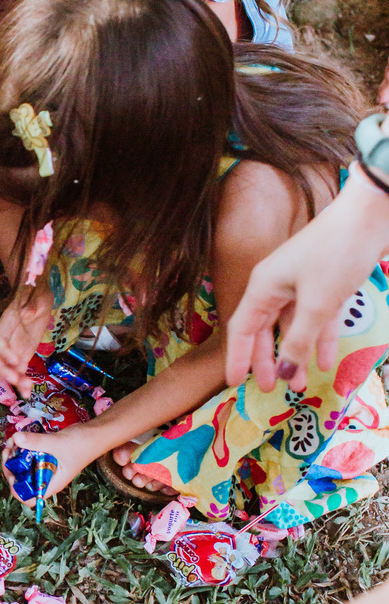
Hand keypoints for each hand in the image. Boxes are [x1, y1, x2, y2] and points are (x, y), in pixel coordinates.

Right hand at [0, 284, 53, 395]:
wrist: (37, 295)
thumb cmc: (33, 292)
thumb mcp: (35, 295)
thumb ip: (30, 304)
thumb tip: (27, 312)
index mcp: (5, 326)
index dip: (4, 352)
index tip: (17, 360)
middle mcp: (6, 340)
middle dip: (4, 372)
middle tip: (17, 380)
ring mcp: (13, 348)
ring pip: (7, 369)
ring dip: (14, 382)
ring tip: (26, 391)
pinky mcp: (23, 354)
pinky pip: (19, 371)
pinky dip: (22, 383)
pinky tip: (28, 392)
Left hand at [1, 427, 93, 502]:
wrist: (95, 433)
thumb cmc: (82, 444)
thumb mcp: (57, 443)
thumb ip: (36, 442)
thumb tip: (15, 439)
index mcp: (50, 483)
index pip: (29, 497)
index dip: (16, 488)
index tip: (12, 469)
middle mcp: (46, 477)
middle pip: (22, 480)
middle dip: (11, 465)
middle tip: (9, 449)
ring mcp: (45, 466)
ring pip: (23, 466)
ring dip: (15, 454)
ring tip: (13, 439)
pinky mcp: (44, 454)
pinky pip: (28, 454)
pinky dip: (22, 447)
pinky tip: (19, 436)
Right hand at [225, 167, 388, 391]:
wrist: (370, 215)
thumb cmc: (336, 255)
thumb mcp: (316, 304)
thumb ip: (298, 341)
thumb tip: (285, 374)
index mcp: (264, 286)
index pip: (241, 329)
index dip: (237, 357)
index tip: (233, 382)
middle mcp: (277, 285)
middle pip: (264, 329)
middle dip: (266, 360)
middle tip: (268, 388)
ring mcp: (302, 283)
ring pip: (293, 326)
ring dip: (297, 354)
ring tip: (301, 383)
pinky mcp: (326, 283)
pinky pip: (317, 318)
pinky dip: (321, 339)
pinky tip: (326, 362)